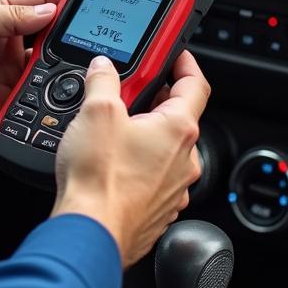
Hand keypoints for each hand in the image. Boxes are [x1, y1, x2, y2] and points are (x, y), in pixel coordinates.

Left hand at [0, 0, 65, 153]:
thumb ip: (15, 15)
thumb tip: (49, 9)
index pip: (40, 3)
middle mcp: (8, 45)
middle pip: (52, 38)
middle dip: (70, 37)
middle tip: (92, 36)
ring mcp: (10, 75)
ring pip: (50, 70)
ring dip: (61, 68)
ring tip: (74, 65)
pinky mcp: (9, 102)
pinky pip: (38, 101)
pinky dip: (48, 98)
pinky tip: (55, 93)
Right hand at [52, 51, 208, 267]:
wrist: (92, 232)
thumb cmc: (100, 179)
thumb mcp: (95, 112)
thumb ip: (102, 81)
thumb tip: (103, 67)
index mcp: (178, 130)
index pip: (195, 85)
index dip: (185, 64)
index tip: (176, 55)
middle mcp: (184, 161)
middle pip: (178, 118)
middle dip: (154, 100)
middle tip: (128, 92)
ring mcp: (174, 189)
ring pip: (165, 150)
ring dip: (145, 135)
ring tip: (113, 130)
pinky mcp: (158, 210)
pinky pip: (154, 178)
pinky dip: (138, 165)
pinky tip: (111, 164)